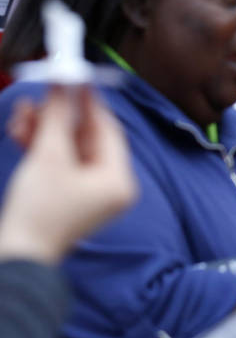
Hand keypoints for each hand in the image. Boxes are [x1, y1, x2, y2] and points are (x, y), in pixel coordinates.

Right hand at [0, 85, 137, 263]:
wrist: (14, 259)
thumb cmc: (37, 212)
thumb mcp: (49, 156)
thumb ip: (58, 117)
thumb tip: (63, 84)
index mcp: (119, 179)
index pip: (108, 129)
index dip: (89, 102)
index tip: (74, 78)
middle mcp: (110, 186)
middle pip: (87, 138)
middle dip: (60, 115)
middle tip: (44, 93)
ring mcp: (89, 194)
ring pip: (68, 148)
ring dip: (45, 128)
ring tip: (22, 112)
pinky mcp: (67, 198)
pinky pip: (59, 163)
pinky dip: (41, 147)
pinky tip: (20, 130)